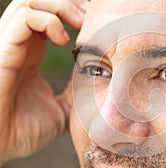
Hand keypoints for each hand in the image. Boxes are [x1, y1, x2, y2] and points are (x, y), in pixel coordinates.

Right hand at [0, 0, 86, 163]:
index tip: (94, 22)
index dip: (72, 13)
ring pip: (29, 2)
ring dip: (60, 6)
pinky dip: (47, 20)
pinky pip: (23, 19)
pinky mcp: (2, 50)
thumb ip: (75, 93)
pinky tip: (63, 39)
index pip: (49, 17)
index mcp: (31, 53)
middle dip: (68, 3)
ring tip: (80, 22)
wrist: (0, 146)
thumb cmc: (23, 130)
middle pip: (39, 2)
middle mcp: (20, 44)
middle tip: (88, 16)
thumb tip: (95, 82)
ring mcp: (9, 45)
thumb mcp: (61, 109)